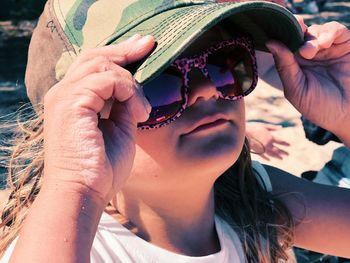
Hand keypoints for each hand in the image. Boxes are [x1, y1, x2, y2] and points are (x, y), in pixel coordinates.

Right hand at [42, 34, 154, 205]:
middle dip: (124, 50)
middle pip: (94, 56)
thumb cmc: (101, 168)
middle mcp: (63, 93)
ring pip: (102, 65)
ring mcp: (64, 96)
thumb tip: (136, 91)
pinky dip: (127, 91)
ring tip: (141, 109)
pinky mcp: (71, 103)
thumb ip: (124, 106)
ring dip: (130, 82)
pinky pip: (105, 80)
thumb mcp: (119, 129)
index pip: (93, 64)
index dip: (118, 53)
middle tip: (149, 44)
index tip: (143, 46)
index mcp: (73, 99)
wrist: (85, 193)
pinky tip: (138, 112)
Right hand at [246, 122, 289, 159]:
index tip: (289, 145)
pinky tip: (269, 160)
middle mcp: (268, 144)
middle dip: (283, 152)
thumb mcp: (264, 125)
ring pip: (271, 154)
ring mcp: (262, 148)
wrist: (244, 132)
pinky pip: (263, 156)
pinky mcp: (257, 151)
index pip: (280, 141)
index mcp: (270, 137)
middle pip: (277, 149)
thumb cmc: (254, 127)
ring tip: (281, 159)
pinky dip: (266, 158)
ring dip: (277, 156)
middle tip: (287, 154)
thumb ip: (273, 127)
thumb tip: (281, 127)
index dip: (285, 143)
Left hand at [266, 20, 349, 146]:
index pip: (284, 45)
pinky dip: (330, 32)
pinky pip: (338, 31)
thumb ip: (284, 66)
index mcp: (294, 65)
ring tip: (311, 51)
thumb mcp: (296, 89)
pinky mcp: (346, 46)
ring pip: (317, 30)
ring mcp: (328, 49)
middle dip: (297, 35)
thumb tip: (270, 42)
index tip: (277, 33)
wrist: (348, 116)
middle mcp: (310, 55)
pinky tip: (325, 42)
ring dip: (312, 37)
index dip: (281, 36)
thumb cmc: (320, 108)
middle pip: (300, 34)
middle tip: (301, 50)